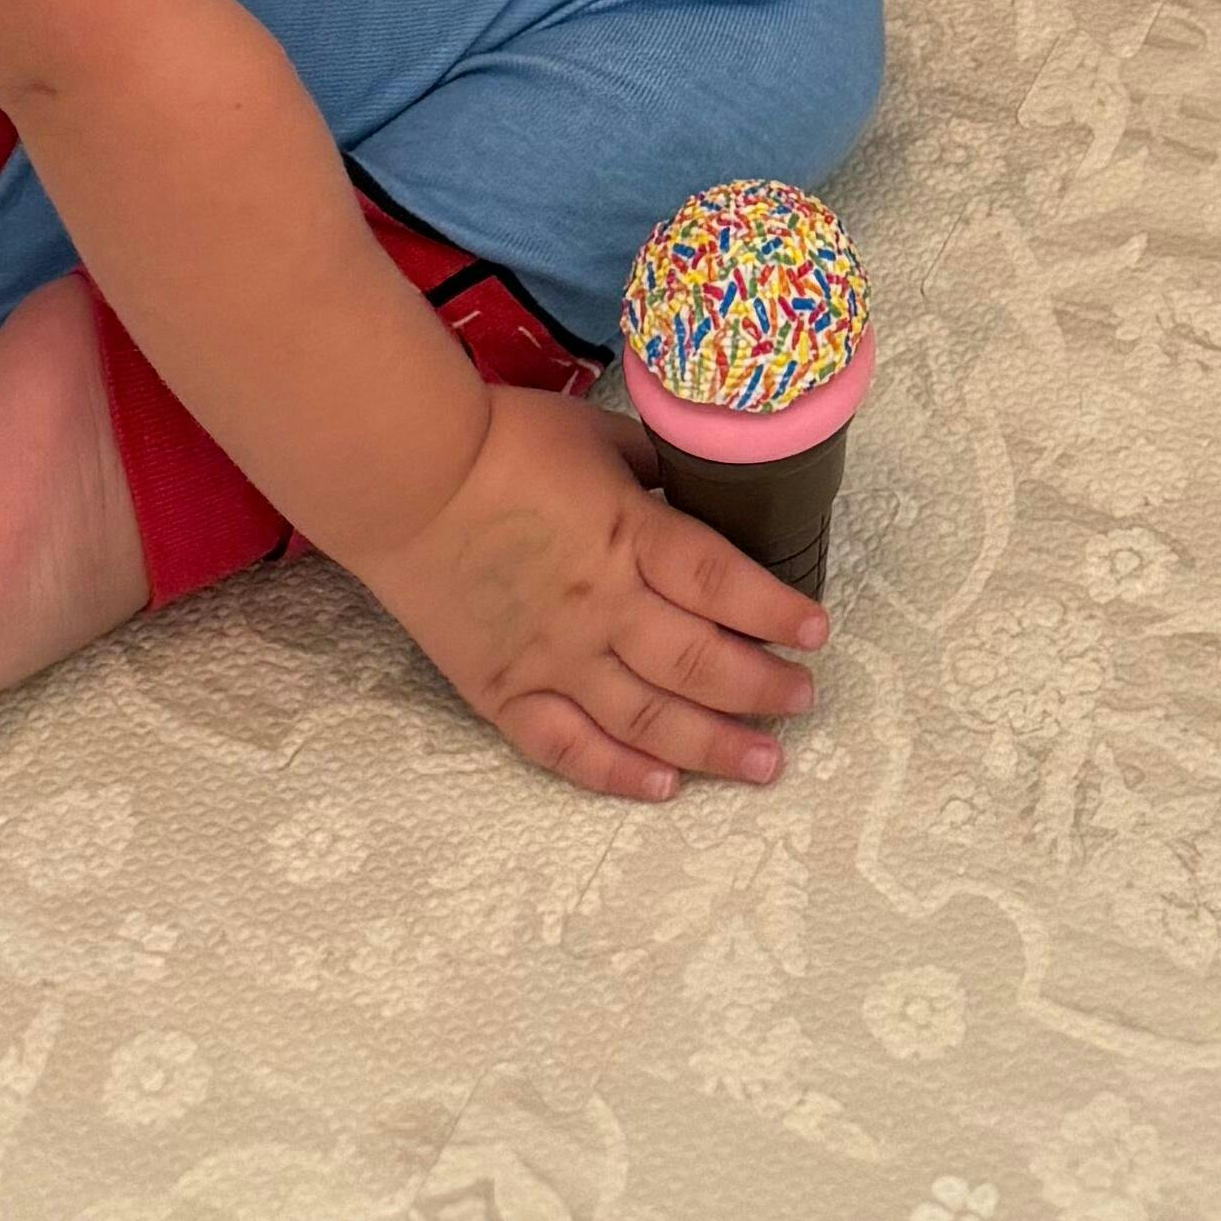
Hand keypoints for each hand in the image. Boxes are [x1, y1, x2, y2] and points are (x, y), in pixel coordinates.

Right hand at [357, 383, 826, 802]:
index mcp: (630, 536)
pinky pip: (567, 748)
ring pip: (646, 720)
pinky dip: (617, 774)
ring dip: (712, 745)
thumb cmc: (501, 438)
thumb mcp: (597, 434)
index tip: (817, 632)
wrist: (403, 477)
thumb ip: (651, 469)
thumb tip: (694, 485)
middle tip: (803, 700)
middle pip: (698, 663)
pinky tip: (663, 786)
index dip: (776, 611)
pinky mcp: (504, 690)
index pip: (722, 584)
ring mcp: (553, 657)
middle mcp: (602, 608)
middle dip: (761, 687)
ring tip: (763, 764)